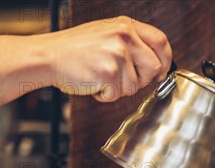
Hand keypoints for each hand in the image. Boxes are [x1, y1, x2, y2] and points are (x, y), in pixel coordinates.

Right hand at [42, 16, 172, 101]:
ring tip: (99, 78)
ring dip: (118, 89)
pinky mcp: (109, 72)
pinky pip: (117, 95)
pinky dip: (105, 96)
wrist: (49, 56)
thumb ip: (130, 43)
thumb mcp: (106, 34)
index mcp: (126, 25)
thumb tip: (154, 64)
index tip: (160, 72)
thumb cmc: (74, 49)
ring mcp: (117, 54)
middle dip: (142, 81)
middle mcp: (124, 37)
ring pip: (134, 86)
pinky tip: (92, 84)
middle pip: (153, 67)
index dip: (165, 60)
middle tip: (122, 81)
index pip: (161, 41)